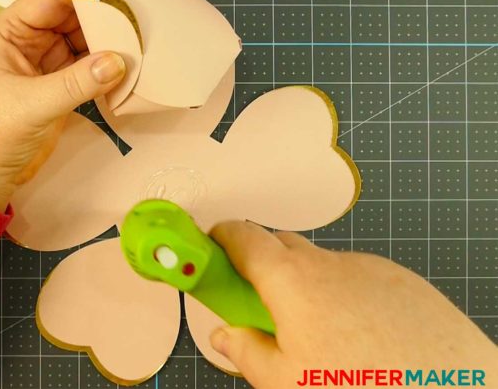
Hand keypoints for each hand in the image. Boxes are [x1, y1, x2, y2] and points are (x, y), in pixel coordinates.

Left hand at [0, 0, 125, 210]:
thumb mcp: (29, 105)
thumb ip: (74, 83)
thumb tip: (119, 62)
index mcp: (9, 32)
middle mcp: (28, 43)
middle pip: (73, 19)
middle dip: (104, 19)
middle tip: (142, 23)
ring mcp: (44, 68)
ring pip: (83, 45)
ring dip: (108, 46)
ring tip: (142, 46)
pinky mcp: (56, 92)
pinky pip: (86, 72)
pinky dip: (105, 72)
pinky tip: (128, 72)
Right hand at [208, 222, 496, 388]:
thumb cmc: (365, 387)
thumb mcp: (286, 382)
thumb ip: (246, 352)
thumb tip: (226, 337)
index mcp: (293, 282)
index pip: (243, 237)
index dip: (221, 237)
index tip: (210, 248)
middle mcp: (330, 263)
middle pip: (282, 246)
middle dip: (262, 266)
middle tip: (257, 304)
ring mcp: (369, 268)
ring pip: (323, 266)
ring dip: (307, 286)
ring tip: (318, 335)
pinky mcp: (401, 280)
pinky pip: (358, 277)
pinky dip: (345, 295)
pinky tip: (359, 336)